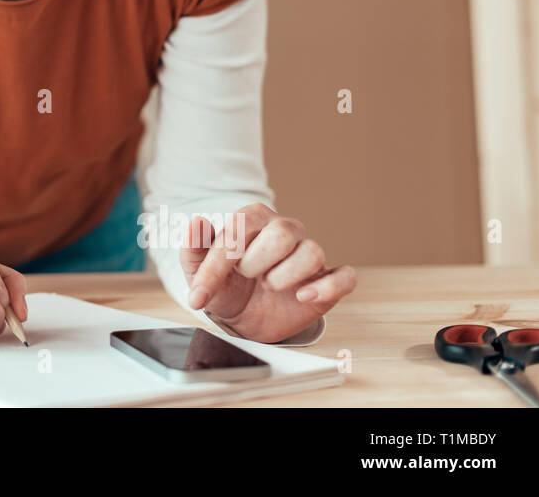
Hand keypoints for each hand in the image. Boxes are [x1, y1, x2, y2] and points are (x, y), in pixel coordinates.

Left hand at [180, 204, 355, 343]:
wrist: (244, 318)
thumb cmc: (225, 286)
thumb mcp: (199, 272)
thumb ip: (194, 248)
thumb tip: (196, 222)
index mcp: (252, 220)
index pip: (239, 229)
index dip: (216, 264)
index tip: (198, 294)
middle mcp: (285, 231)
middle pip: (282, 232)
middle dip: (256, 261)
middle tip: (246, 276)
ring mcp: (308, 255)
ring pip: (312, 252)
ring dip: (285, 275)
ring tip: (269, 286)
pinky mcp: (327, 281)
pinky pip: (345, 276)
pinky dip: (328, 287)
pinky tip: (304, 296)